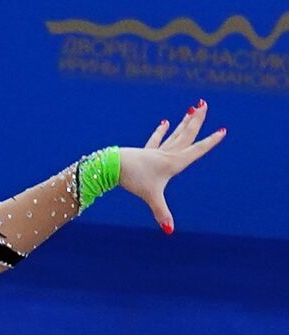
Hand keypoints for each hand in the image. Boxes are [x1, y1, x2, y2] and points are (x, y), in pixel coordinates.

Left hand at [119, 100, 226, 233]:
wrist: (112, 166)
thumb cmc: (133, 179)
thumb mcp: (151, 197)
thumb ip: (162, 213)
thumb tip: (169, 230)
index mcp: (174, 162)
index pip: (196, 150)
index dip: (210, 142)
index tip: (222, 130)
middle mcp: (167, 154)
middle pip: (185, 134)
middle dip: (196, 120)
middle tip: (204, 104)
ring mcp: (155, 151)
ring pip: (174, 134)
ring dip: (184, 122)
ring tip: (191, 108)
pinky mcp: (144, 152)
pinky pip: (156, 139)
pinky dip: (161, 132)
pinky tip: (165, 122)